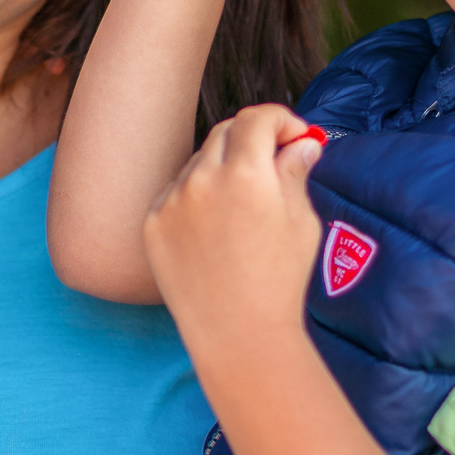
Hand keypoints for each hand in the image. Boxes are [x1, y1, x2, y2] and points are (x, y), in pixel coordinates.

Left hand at [143, 105, 328, 347]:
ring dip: (223, 169)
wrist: (238, 335)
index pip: (258, 119)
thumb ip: (295, 172)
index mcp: (246, 174)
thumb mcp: (301, 222)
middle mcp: (202, 179)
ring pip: (199, 163)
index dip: (281, 120)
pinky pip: (176, 193)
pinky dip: (196, 196)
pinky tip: (216, 230)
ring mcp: (171, 201)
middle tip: (273, 161)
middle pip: (226, 133)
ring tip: (244, 208)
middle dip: (253, 139)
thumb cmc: (279, 282)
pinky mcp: (153, 223)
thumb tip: (302, 144)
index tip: (294, 135)